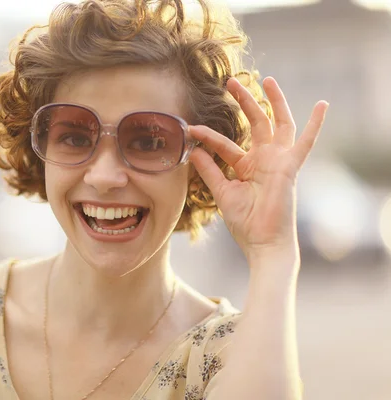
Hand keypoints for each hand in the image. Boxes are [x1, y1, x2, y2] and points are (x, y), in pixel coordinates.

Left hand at [188, 77, 328, 262]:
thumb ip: (209, 169)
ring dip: (271, 101)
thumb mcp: (221, 191)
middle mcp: (264, 159)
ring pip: (276, 123)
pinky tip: (323, 104)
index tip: (191, 128)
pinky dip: (315, 124)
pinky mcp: (289, 166)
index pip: (227, 143)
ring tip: (264, 80)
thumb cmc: (244, 222)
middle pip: (255, 122)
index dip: (209, 136)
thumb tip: (194, 150)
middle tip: (230, 81)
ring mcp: (278, 160)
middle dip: (244, 101)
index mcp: (247, 166)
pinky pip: (306, 142)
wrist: (261, 242)